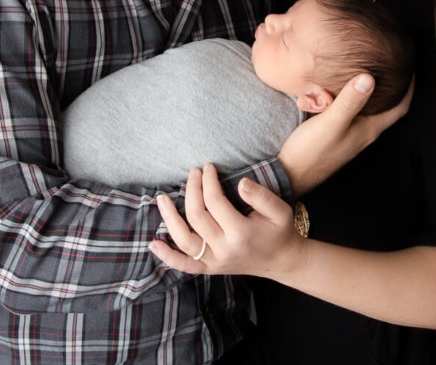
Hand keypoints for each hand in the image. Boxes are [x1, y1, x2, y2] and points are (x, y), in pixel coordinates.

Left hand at [149, 164, 306, 279]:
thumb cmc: (280, 231)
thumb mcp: (280, 210)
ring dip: (170, 219)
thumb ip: (261, 196)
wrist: (281, 261)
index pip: (215, 202)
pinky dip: (167, 257)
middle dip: (191, 190)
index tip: (208, 167)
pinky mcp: (210, 269)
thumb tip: (240, 183)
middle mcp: (224, 249)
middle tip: (193, 172)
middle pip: (196, 217)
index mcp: (241, 232)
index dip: (208, 181)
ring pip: (184, 241)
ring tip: (162, 199)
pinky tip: (154, 244)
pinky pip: (184, 266)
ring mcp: (215, 262)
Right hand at [278, 74, 412, 196]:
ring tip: (364, 69)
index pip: (400, 108)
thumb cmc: (312, 152)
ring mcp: (349, 133)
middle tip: (387, 63)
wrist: (289, 174)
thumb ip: (350, 101)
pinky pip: (349, 110)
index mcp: (369, 129)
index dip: (409, 88)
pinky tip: (338, 86)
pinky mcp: (335, 133)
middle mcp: (363, 132)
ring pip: (366, 108)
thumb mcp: (332, 122)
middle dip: (390, 86)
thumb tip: (370, 78)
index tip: (409, 68)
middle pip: (386, 106)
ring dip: (368, 90)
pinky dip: (349, 96)